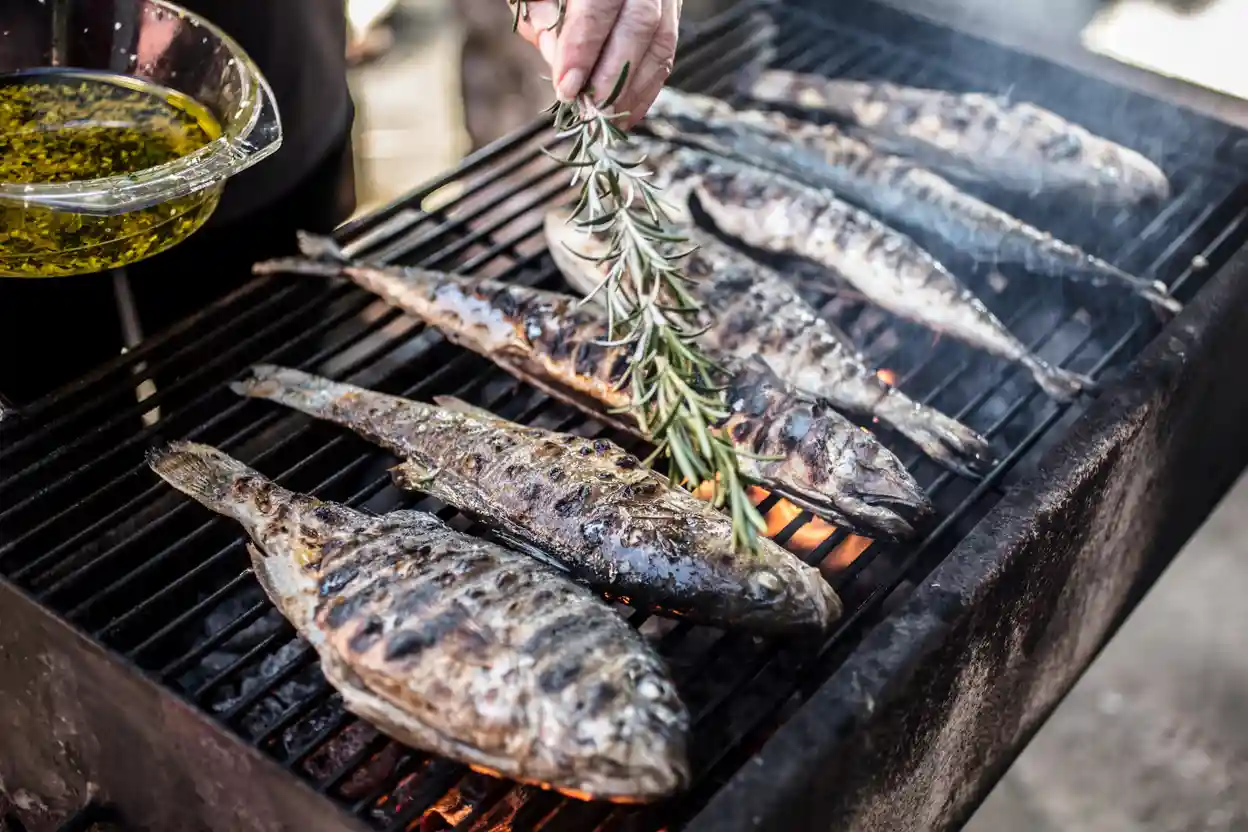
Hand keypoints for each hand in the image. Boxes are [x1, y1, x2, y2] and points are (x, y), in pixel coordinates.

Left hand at [516, 0, 680, 128]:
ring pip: (661, 43)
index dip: (582, 51)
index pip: (598, 9)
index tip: (566, 88)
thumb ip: (539, 14)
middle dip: (615, 76)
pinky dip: (646, 88)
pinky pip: (666, 53)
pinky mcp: (670, 14)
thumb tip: (556, 60)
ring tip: (609, 118)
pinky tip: (626, 113)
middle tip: (593, 111)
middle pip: (640, 25)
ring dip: (634, 89)